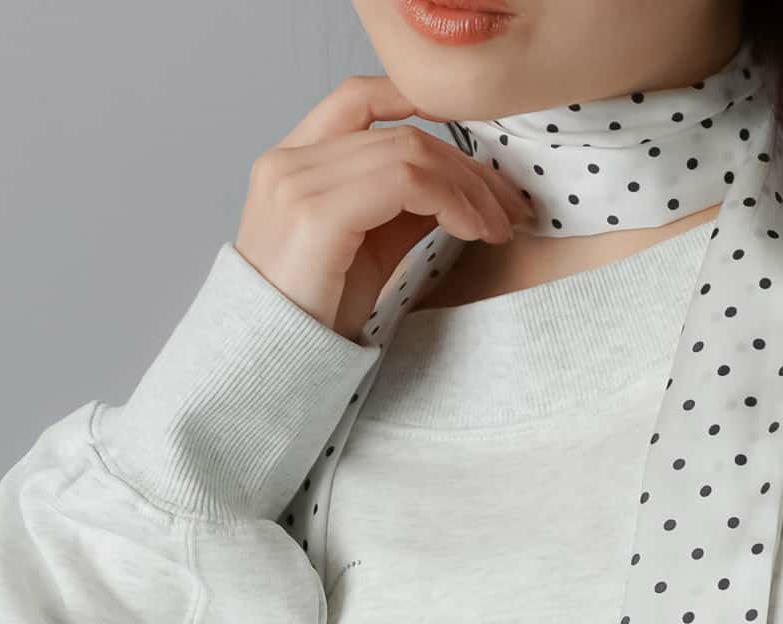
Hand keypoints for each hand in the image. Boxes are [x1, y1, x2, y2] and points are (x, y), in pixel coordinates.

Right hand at [235, 75, 533, 342]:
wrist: (273, 364)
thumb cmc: (315, 317)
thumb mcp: (365, 252)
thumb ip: (399, 209)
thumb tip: (455, 190)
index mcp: (291, 163)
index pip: (359, 98)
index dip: (421, 103)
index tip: (474, 148)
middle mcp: (288, 161)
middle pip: (400, 132)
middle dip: (467, 168)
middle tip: (508, 208)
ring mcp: (298, 182)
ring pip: (409, 152)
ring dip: (467, 190)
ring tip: (496, 228)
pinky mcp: (316, 213)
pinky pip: (405, 181)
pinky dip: (451, 201)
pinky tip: (471, 231)